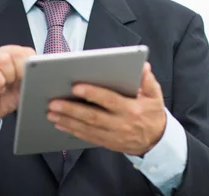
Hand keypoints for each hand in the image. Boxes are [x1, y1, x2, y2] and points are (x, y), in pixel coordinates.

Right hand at [0, 45, 35, 140]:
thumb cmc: (3, 99)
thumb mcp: (22, 89)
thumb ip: (31, 78)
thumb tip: (43, 74)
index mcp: (11, 56)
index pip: (26, 51)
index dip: (32, 64)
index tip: (32, 77)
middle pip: (16, 52)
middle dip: (21, 70)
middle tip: (17, 82)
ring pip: (4, 59)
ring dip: (9, 75)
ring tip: (7, 85)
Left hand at [47, 62, 166, 155]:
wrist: (157, 141)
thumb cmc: (152, 113)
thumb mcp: (155, 95)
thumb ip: (148, 81)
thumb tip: (142, 67)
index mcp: (131, 109)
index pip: (109, 100)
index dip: (92, 93)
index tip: (76, 87)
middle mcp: (120, 124)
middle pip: (92, 116)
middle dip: (71, 109)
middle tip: (53, 103)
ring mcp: (113, 135)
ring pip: (86, 128)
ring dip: (67, 121)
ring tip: (51, 113)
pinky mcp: (107, 142)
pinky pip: (87, 137)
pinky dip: (72, 130)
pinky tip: (60, 124)